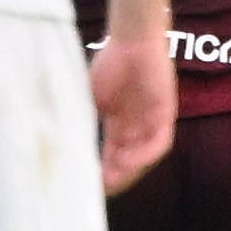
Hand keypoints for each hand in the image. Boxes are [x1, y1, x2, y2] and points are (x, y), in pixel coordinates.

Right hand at [90, 31, 175, 195]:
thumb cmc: (110, 63)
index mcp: (119, 123)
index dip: (101, 170)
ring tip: (112, 180)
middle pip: (128, 161)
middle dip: (115, 177)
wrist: (131, 40)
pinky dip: (144, 154)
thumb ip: (84, 119)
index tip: (86, 184)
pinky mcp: (166, 114)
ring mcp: (152, 121)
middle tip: (99, 191)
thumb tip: (65, 143)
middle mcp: (137, 126)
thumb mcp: (91, 98)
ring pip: (143, 156)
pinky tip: (129, 160)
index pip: (111, 154)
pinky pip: (159, 142)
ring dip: (129, 170)